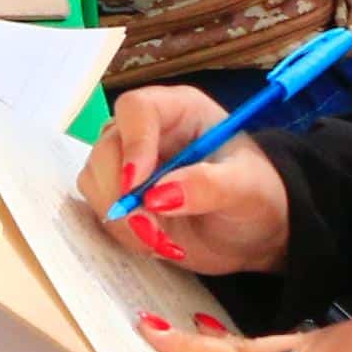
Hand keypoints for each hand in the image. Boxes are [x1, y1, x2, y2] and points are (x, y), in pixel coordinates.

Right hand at [76, 84, 293, 274]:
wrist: (253, 232)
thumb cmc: (257, 197)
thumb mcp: (246, 189)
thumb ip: (208, 186)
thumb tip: (158, 196)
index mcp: (179, 111)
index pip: (136, 109)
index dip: (132, 143)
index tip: (138, 184)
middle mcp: (147, 131)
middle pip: (106, 147)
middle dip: (123, 194)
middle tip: (152, 231)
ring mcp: (128, 163)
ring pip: (95, 179)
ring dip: (122, 218)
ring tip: (163, 241)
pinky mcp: (120, 195)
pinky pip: (99, 209)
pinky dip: (122, 231)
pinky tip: (156, 242)